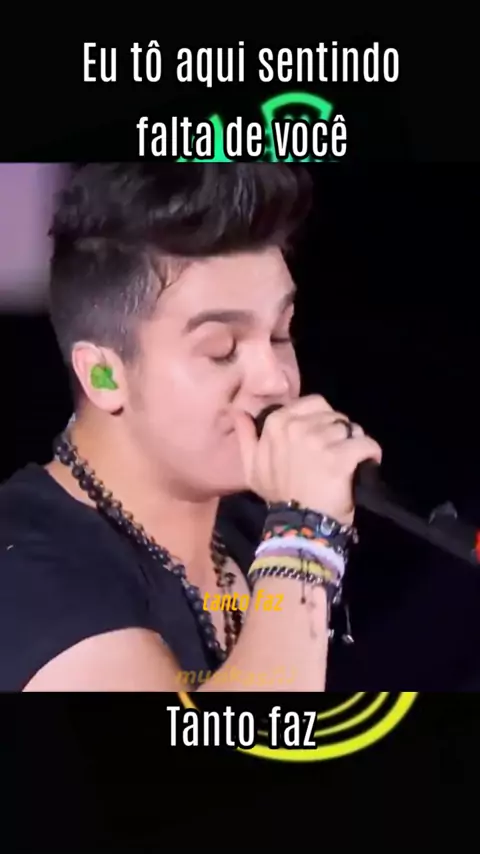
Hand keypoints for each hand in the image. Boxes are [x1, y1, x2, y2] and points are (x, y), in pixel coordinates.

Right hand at [233, 395, 381, 524]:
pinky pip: (367, 444)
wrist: (299, 526)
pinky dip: (371, 454)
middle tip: (336, 454)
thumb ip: (246, 437)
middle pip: (335, 416)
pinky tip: (366, 464)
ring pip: (352, 429)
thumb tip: (238, 412)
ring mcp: (319, 441)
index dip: (323, 421)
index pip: (314, 403)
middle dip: (339, 432)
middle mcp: (296, 426)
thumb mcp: (252, 468)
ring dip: (354, 444)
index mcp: (275, 423)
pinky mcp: (341, 457)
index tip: (322, 440)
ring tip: (349, 462)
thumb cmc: (278, 495)